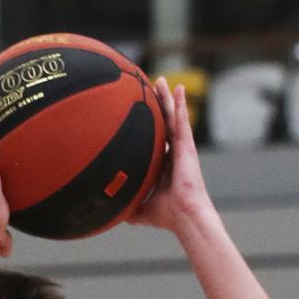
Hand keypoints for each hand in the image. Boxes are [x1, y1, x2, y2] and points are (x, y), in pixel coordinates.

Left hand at [128, 77, 214, 231]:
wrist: (184, 216)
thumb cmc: (167, 216)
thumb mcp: (141, 209)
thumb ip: (128, 206)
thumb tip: (111, 212)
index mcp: (164, 165)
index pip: (156, 141)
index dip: (149, 127)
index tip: (140, 114)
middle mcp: (173, 154)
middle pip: (164, 124)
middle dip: (158, 106)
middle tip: (150, 89)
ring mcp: (181, 149)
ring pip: (173, 118)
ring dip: (168, 99)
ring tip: (162, 81)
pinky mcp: (187, 147)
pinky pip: (182, 121)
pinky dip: (180, 104)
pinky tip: (178, 88)